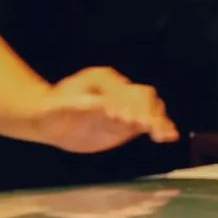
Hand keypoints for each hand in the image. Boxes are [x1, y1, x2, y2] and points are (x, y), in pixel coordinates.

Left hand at [29, 67, 177, 152]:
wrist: (52, 120)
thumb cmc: (50, 111)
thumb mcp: (54, 107)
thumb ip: (72, 105)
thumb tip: (95, 105)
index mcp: (101, 80)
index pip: (121, 90)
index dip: (123, 103)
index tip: (122, 119)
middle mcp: (117, 89)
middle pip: (141, 95)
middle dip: (145, 110)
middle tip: (144, 127)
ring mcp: (125, 105)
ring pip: (150, 107)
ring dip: (157, 120)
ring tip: (163, 135)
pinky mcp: (129, 123)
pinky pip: (149, 122)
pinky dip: (159, 127)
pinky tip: (168, 137)